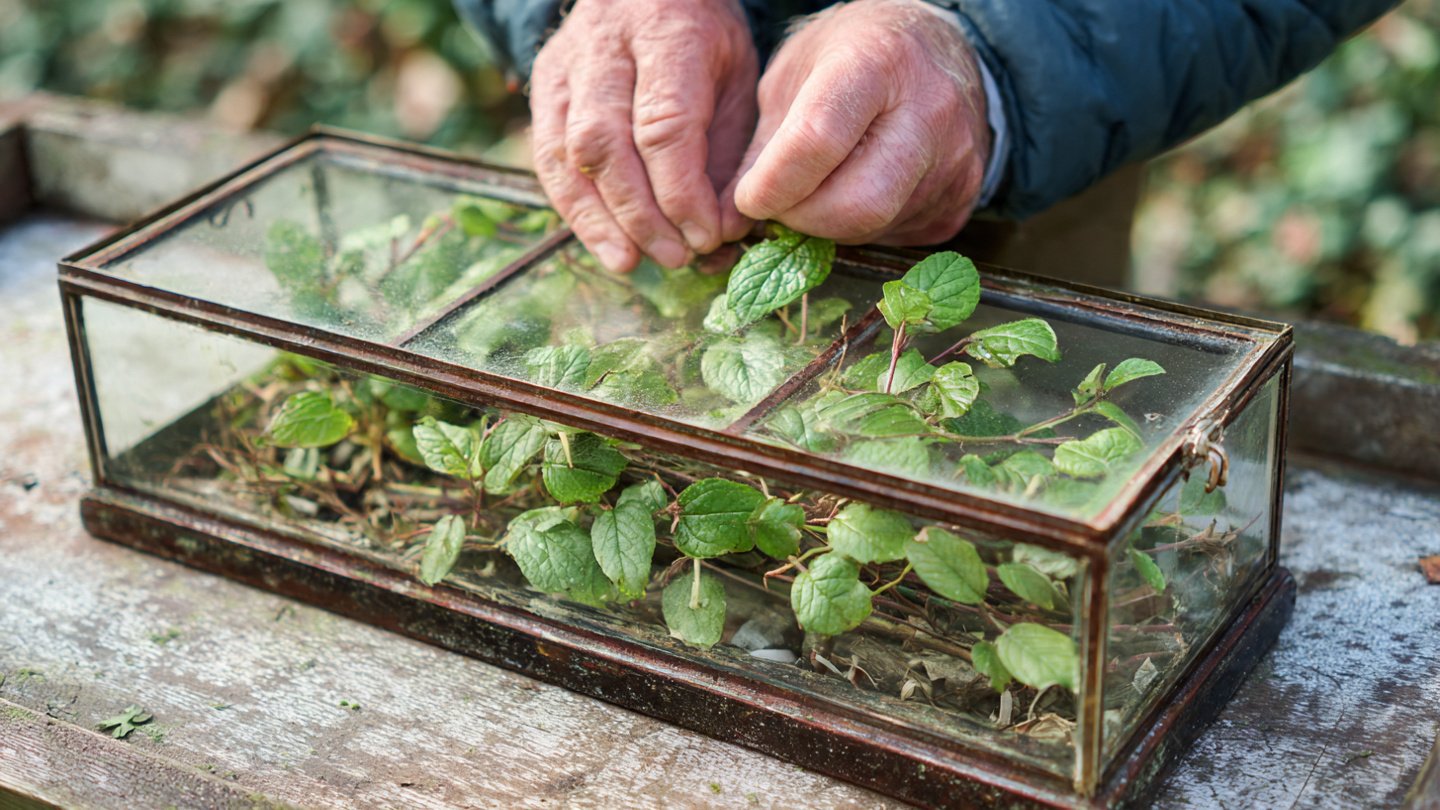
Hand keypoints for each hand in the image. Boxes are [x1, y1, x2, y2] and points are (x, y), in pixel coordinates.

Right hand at [529, 0, 758, 271]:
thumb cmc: (704, 40)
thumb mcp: (737, 79)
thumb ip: (729, 154)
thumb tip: (721, 235)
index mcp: (668, 35)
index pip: (664, 126)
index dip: (681, 193)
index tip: (706, 237)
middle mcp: (605, 48)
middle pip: (607, 144)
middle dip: (640, 214)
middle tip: (675, 257)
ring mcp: (565, 67)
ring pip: (567, 154)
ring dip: (599, 220)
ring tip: (632, 262)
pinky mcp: (543, 89)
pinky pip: (547, 158)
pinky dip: (575, 208)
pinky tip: (604, 242)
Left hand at [724, 0, 990, 245]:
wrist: (936, 49)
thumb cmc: (853, 55)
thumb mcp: (793, 74)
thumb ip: (761, 146)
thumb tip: (730, 223)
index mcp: (878, 63)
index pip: (817, 140)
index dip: (772, 183)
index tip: (748, 197)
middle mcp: (930, 111)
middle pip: (858, 204)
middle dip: (802, 220)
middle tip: (779, 207)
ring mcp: (956, 159)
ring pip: (876, 227)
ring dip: (829, 227)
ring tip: (815, 194)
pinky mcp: (964, 197)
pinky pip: (900, 236)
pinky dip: (862, 230)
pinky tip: (853, 194)